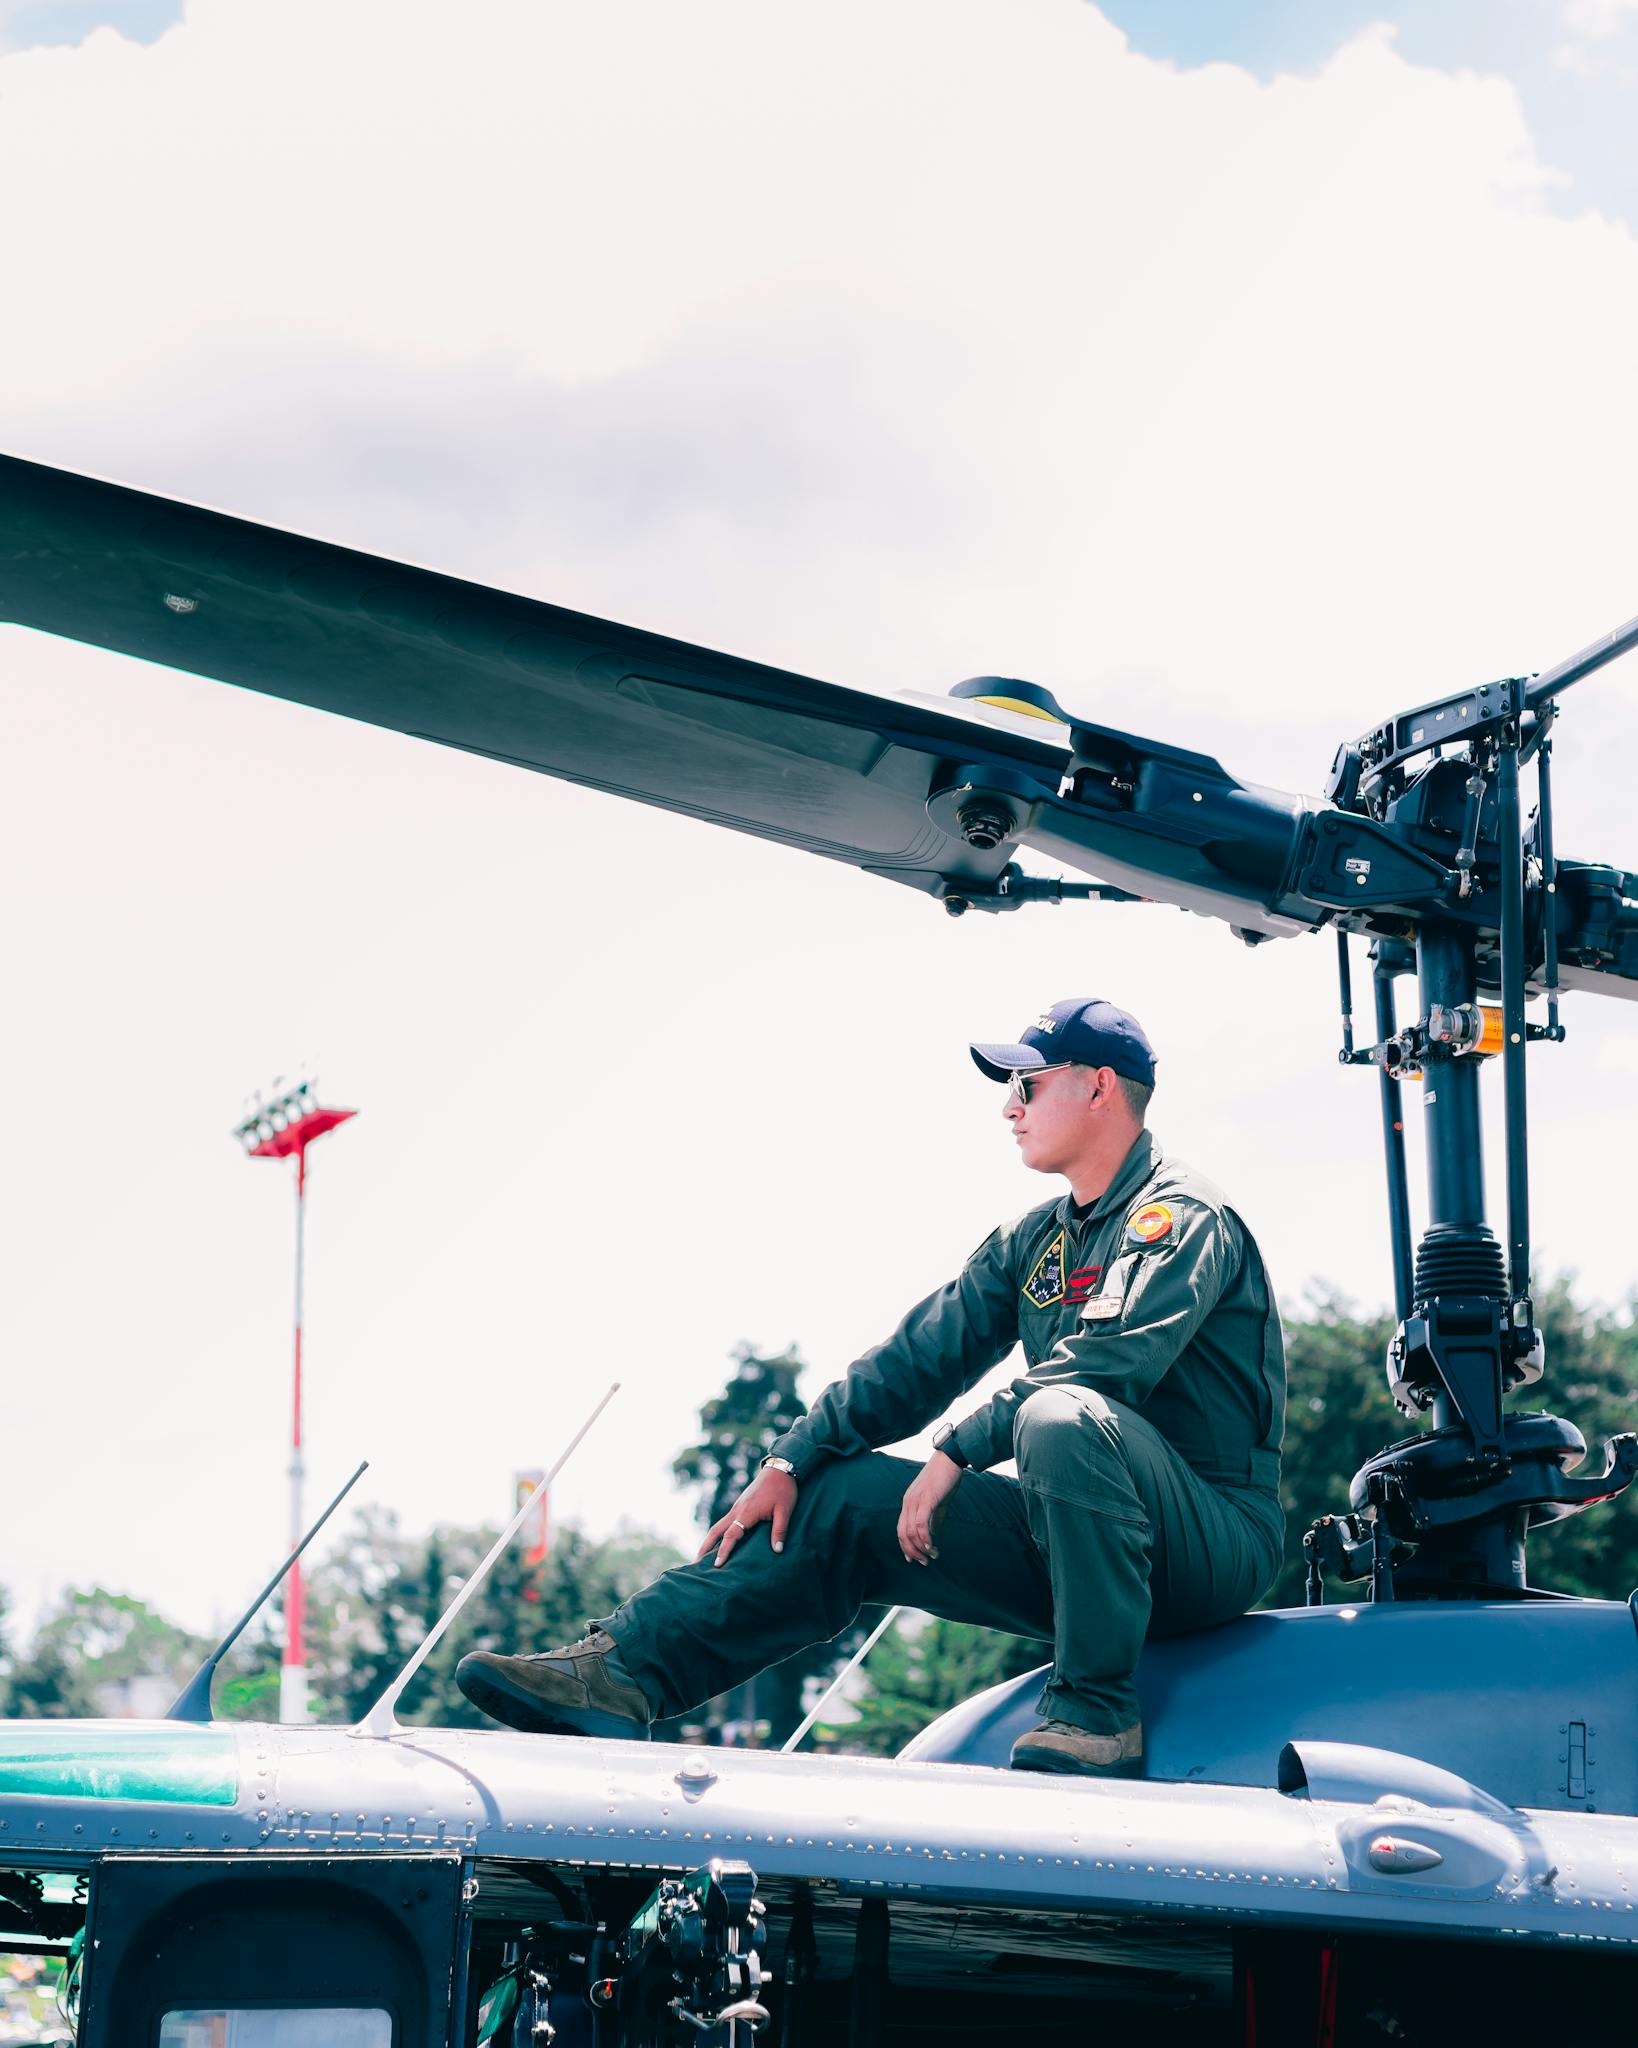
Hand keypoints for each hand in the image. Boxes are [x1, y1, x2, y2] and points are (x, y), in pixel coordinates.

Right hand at [698, 1467, 796, 1568]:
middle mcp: (737, 1510)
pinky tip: (720, 1541)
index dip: (724, 1550)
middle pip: (716, 1530)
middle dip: (705, 1547)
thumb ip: (780, 1530)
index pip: (731, 1535)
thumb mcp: (785, 1510)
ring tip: (703, 1556)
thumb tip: (777, 1550)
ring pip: (718, 1526)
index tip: (717, 1565)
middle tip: (696, 1563)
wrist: (780, 1469)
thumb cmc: (783, 1489)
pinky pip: (725, 1522)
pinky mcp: (740, 1505)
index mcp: (746, 1512)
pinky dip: (718, 1533)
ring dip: (709, 1540)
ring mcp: (737, 1507)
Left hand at [897, 1450, 963, 1565]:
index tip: (914, 1559)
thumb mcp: (939, 1502)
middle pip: (902, 1533)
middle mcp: (908, 1502)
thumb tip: (934, 1534)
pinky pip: (921, 1523)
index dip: (905, 1546)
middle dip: (912, 1552)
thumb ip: (935, 1518)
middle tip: (925, 1562)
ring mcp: (915, 1500)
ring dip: (921, 1548)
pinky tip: (931, 1546)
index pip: (901, 1529)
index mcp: (909, 1502)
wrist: (950, 1459)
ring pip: (911, 1531)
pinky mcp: (926, 1499)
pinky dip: (925, 1537)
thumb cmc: (945, 1479)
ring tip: (932, 1556)